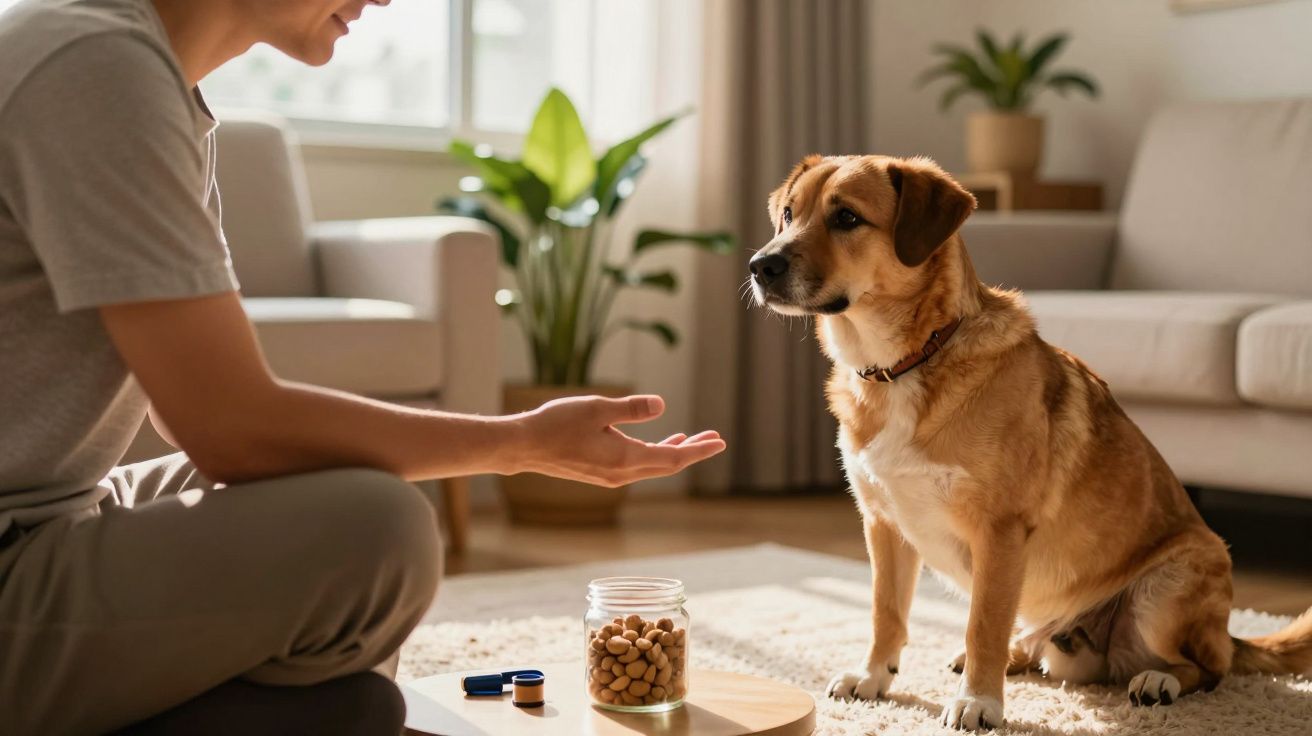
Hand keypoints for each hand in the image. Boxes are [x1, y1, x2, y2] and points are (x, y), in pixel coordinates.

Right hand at [507, 394, 725, 486]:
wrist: (523, 446)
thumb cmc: (556, 424)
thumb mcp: (597, 408)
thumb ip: (630, 408)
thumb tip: (661, 405)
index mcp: (625, 458)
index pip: (672, 457)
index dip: (698, 450)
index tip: (720, 442)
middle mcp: (621, 473)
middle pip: (667, 464)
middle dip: (692, 451)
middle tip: (714, 439)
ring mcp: (610, 476)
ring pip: (652, 465)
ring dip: (673, 451)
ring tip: (691, 438)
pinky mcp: (600, 472)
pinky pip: (637, 465)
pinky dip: (653, 454)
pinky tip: (655, 443)